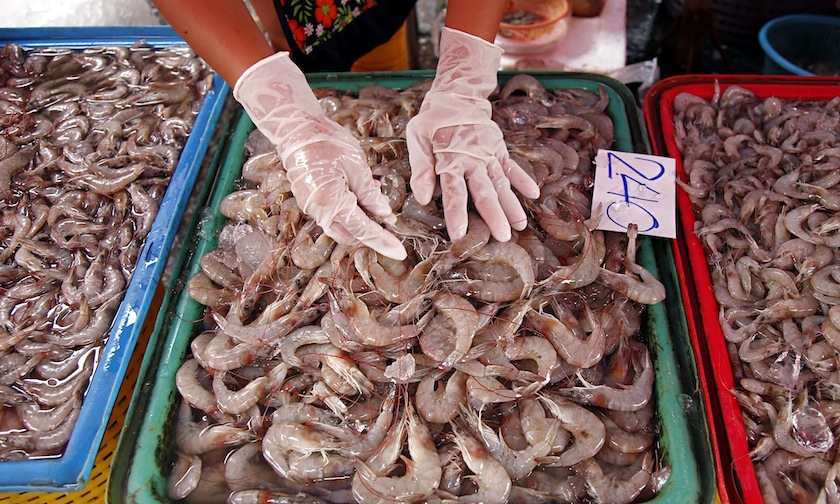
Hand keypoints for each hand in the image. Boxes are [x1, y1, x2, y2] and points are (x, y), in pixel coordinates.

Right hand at [233, 52, 405, 260]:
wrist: (296, 129)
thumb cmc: (327, 141)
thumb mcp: (356, 165)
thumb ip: (370, 194)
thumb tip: (385, 215)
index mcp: (331, 201)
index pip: (363, 230)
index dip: (384, 242)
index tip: (400, 253)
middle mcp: (318, 210)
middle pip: (351, 235)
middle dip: (372, 235)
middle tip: (392, 224)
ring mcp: (311, 208)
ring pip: (341, 228)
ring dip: (361, 224)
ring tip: (378, 206)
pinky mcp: (310, 202)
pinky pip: (333, 216)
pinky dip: (350, 213)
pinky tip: (362, 198)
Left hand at [406, 27, 539, 241]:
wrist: (456, 95)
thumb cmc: (432, 121)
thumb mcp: (417, 139)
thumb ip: (421, 169)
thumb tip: (423, 198)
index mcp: (450, 159)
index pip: (454, 192)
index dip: (456, 213)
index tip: (460, 234)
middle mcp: (473, 160)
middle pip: (485, 192)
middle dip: (494, 216)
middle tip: (503, 237)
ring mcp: (489, 155)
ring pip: (502, 184)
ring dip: (512, 205)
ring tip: (520, 225)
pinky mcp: (498, 149)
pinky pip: (512, 166)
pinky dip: (523, 179)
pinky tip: (533, 194)